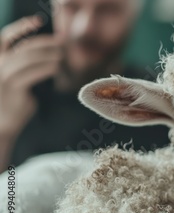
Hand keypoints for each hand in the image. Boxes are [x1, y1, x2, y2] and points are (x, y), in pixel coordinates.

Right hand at [0, 16, 62, 137]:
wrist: (1, 126)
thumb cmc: (12, 103)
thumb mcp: (16, 81)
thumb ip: (25, 68)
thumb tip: (47, 58)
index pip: (5, 37)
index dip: (21, 26)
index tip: (38, 20)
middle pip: (23, 47)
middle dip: (45, 42)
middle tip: (62, 42)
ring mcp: (3, 76)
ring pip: (29, 58)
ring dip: (49, 55)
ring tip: (63, 56)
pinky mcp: (12, 87)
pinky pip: (33, 73)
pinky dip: (47, 68)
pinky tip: (57, 68)